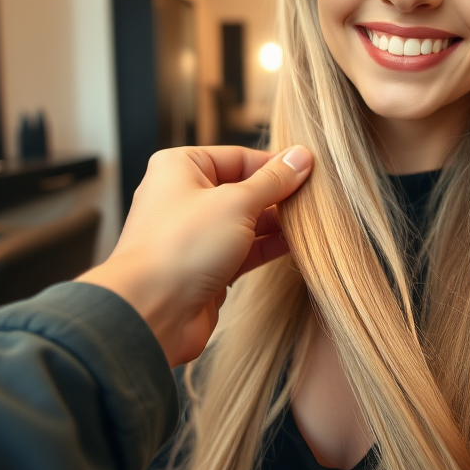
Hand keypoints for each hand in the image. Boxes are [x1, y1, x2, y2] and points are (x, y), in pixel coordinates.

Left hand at [78, 145, 312, 366]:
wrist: (151, 312)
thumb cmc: (181, 247)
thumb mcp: (236, 203)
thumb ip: (273, 181)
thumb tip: (301, 157)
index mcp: (180, 167)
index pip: (239, 156)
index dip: (276, 164)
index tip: (311, 170)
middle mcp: (184, 197)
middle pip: (244, 188)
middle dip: (279, 195)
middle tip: (317, 198)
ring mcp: (195, 235)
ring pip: (246, 221)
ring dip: (278, 223)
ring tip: (314, 221)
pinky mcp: (206, 267)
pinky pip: (244, 249)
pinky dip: (269, 246)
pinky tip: (297, 243)